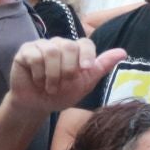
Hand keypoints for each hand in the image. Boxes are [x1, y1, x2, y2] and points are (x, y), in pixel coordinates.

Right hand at [8, 39, 127, 116]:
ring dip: (52, 75)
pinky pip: (34, 56)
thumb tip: (123, 52)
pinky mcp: (26, 51)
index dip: (87, 55)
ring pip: (51, 51)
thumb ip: (101, 67)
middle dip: (68, 70)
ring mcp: (42, 45)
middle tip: (62, 85)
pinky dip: (38, 74)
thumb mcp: (84, 84)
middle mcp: (60, 44)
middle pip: (69, 46)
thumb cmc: (62, 94)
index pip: (85, 43)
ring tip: (50, 87)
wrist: (37, 105)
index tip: (85, 69)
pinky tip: (37, 81)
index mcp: (76, 50)